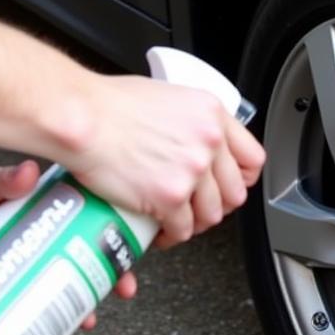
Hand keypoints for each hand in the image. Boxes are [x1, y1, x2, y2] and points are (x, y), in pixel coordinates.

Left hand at [0, 159, 136, 330]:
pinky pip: (47, 304)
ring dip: (93, 296)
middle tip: (126, 285)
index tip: (137, 238)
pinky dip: (61, 316)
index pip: (96, 209)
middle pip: (95, 249)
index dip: (120, 224)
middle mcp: (50, 231)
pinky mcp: (18, 288)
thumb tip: (27, 172)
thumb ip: (1, 180)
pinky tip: (68, 326)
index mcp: (50, 202)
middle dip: (116, 268)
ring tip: (94, 312)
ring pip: (76, 279)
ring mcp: (36, 261)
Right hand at [64, 74, 266, 246]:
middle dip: (216, 205)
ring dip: (194, 223)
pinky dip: (171, 236)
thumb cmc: (110, 105)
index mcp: (212, 114)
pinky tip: (158, 231)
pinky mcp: (170, 196)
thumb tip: (192, 139)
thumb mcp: (168, 97)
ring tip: (176, 221)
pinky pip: (183, 230)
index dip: (241, 178)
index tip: (228, 185)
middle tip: (196, 207)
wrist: (82, 118)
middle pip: (235, 192)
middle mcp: (209, 141)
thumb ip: (189, 121)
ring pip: (212, 215)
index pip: (252, 157)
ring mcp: (192, 170)